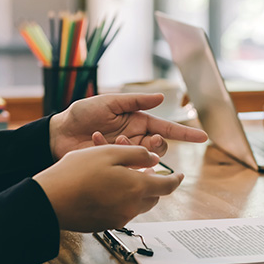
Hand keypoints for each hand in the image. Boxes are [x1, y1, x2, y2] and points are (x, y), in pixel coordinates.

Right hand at [33, 145, 183, 231]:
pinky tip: (107, 190)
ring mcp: (119, 219)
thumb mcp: (109, 152)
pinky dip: (123, 201)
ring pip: (139, 205)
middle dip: (154, 184)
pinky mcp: (106, 225)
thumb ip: (137, 155)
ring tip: (123, 177)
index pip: (167, 186)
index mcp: (138, 187)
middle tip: (144, 171)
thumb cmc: (77, 172)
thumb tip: (155, 159)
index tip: (181, 175)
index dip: (176, 179)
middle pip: (154, 196)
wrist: (49, 200)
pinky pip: (123, 212)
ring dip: (138, 192)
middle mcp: (133, 207)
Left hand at [49, 93, 207, 159]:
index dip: (186, 134)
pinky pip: (126, 165)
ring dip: (135, 149)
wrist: (59, 133)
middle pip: (161, 147)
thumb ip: (135, 101)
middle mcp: (137, 138)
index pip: (169, 129)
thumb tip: (162, 97)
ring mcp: (127, 153)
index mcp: (139, 122)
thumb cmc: (84, 114)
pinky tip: (97, 141)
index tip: (203, 137)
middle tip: (146, 140)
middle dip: (156, 144)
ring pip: (147, 158)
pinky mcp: (116, 165)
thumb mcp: (110, 102)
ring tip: (116, 139)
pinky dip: (112, 151)